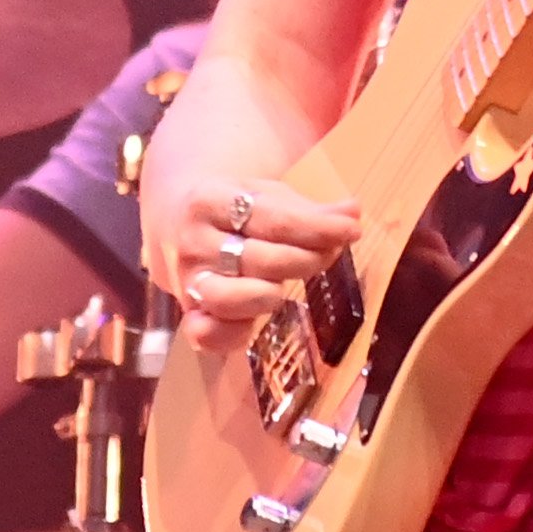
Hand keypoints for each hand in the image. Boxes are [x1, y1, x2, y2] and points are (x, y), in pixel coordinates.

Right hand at [142, 169, 361, 363]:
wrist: (181, 220)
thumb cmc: (237, 210)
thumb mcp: (269, 197)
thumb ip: (310, 211)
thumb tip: (352, 214)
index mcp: (210, 200)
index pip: (272, 219)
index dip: (317, 228)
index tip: (352, 231)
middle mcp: (192, 241)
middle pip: (257, 259)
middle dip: (304, 260)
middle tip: (328, 254)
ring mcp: (187, 279)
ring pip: (227, 297)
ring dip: (267, 296)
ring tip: (285, 288)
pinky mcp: (188, 312)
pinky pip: (205, 334)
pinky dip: (231, 334)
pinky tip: (254, 323)